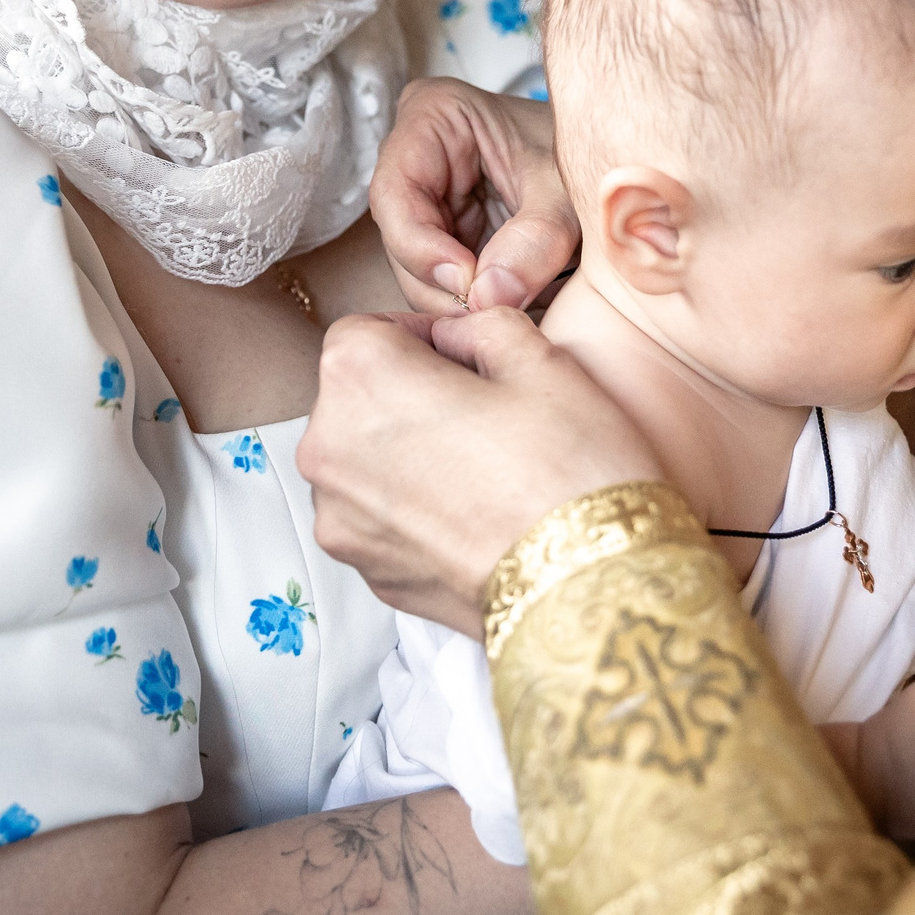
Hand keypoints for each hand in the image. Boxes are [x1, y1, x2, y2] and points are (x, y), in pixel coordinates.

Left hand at [301, 308, 660, 632]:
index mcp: (358, 377)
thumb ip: (482, 324)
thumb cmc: (570, 467)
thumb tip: (455, 337)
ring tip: (484, 471)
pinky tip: (477, 516)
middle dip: (410, 396)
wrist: (589, 590)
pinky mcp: (366, 570)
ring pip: (366, 461)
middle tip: (485, 414)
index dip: (420, 337)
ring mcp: (340, 519)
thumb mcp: (542, 358)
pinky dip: (416, 508)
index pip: (366, 331)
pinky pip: (381, 517)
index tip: (467, 359)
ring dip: (409, 454)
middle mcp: (326, 447)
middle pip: (358, 399)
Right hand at [371, 79, 579, 314]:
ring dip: (460, 301)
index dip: (421, 246)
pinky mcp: (450, 237)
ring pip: (417, 270)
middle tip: (491, 311)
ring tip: (511, 309)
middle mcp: (419, 160)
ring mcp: (431, 202)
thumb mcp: (568, 190)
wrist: (613, 171)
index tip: (467, 281)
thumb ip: (535, 239)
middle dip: (443, 284)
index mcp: (433, 117)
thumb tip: (489, 295)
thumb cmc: (586, 157)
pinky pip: (445, 283)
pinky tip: (509, 306)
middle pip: (400, 238)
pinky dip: (474, 302)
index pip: (395, 192)